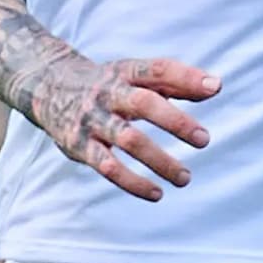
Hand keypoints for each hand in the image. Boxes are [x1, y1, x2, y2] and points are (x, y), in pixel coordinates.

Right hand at [24, 52, 219, 200]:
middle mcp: (107, 93)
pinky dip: (133, 182)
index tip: (214, 88)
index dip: (186, 77)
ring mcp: (92, 120)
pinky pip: (107, 167)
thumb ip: (175, 82)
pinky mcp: (79, 145)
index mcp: (124, 72)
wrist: (46, 86)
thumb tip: (216, 86)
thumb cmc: (107, 84)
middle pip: (143, 103)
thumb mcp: (134, 75)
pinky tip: (157, 193)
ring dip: (160, 161)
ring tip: (185, 178)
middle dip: (176, 122)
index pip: (158, 69)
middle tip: (204, 140)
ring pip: (128, 140)